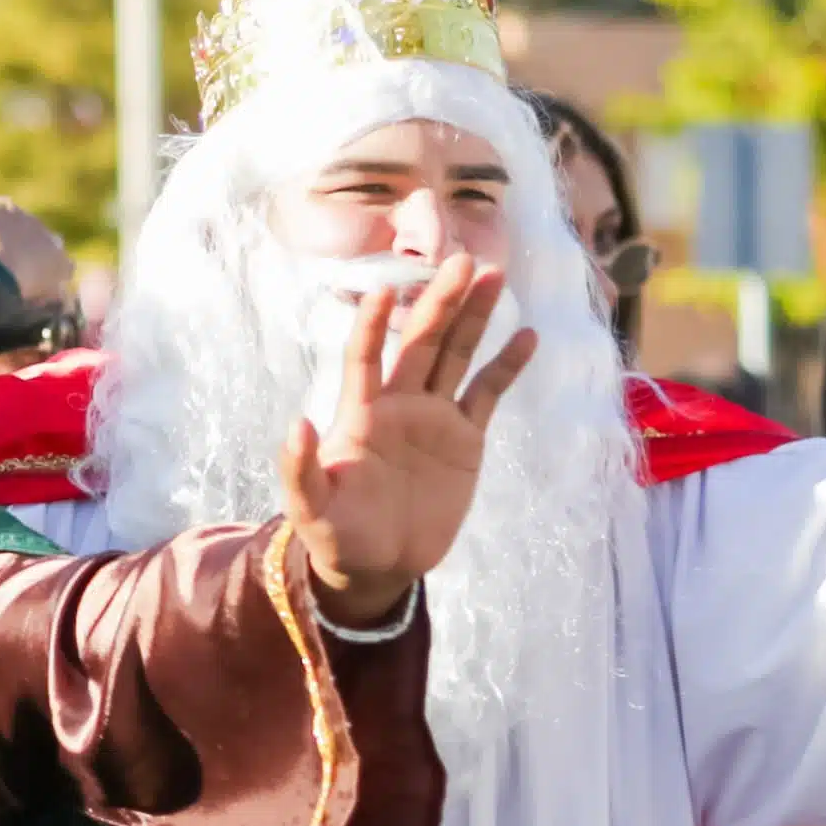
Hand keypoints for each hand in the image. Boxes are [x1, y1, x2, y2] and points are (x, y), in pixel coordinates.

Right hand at [0, 158, 73, 306]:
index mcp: (7, 207)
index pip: (3, 210)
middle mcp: (31, 221)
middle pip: (27, 229)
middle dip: (17, 241)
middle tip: (0, 261)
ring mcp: (48, 243)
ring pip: (49, 245)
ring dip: (40, 255)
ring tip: (27, 271)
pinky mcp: (59, 267)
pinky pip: (65, 268)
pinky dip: (58, 273)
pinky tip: (50, 283)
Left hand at [280, 257, 537, 625]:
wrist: (377, 565)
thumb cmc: (335, 534)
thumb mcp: (310, 508)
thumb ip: (300, 468)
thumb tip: (298, 423)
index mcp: (359, 415)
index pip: (363, 359)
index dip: (370, 327)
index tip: (382, 292)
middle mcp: (397, 405)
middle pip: (420, 342)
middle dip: (438, 302)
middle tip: (460, 260)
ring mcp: (434, 418)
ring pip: (456, 356)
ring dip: (473, 316)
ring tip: (493, 274)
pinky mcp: (464, 439)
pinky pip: (488, 394)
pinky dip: (507, 366)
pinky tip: (527, 335)